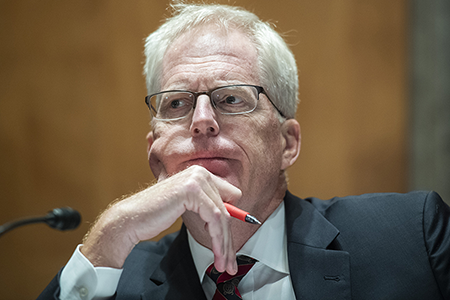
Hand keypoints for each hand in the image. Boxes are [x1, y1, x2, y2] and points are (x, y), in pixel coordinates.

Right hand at [81, 165, 240, 274]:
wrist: (132, 217)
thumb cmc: (156, 213)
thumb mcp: (187, 205)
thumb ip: (206, 204)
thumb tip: (231, 214)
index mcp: (200, 173)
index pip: (229, 197)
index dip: (233, 221)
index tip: (231, 243)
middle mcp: (200, 172)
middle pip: (227, 209)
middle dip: (229, 239)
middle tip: (231, 261)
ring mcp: (197, 179)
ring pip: (222, 217)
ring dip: (225, 244)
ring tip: (224, 263)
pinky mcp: (192, 190)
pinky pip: (215, 218)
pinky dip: (218, 239)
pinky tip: (216, 253)